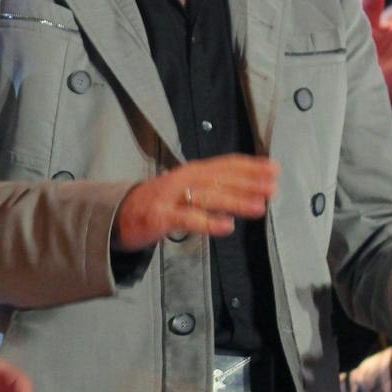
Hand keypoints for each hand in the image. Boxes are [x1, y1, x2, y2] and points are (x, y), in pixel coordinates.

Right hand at [112, 155, 278, 252]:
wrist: (117, 214)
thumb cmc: (157, 202)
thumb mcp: (184, 188)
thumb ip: (212, 187)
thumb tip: (249, 190)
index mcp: (190, 172)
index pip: (224, 164)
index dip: (249, 166)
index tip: (274, 169)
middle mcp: (181, 180)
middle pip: (218, 178)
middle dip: (248, 182)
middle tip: (273, 187)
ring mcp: (169, 198)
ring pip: (207, 197)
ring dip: (234, 201)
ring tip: (258, 207)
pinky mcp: (160, 217)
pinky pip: (187, 219)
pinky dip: (207, 223)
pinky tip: (226, 227)